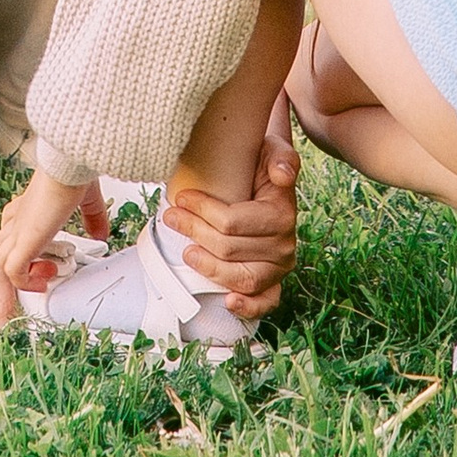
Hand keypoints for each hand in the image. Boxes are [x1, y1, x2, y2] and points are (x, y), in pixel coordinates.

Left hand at [0, 167, 89, 291]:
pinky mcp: (23, 243)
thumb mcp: (86, 198)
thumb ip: (92, 217)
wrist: (66, 166)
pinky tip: (43, 280)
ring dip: (23, 274)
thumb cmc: (72, 171)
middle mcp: (21, 217)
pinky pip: (12, 273)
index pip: (13, 221)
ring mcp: (19, 231)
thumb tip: (100, 232)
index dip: (24, 238)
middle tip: (48, 264)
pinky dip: (25, 283)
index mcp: (31, 203)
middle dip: (23, 258)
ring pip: (3, 259)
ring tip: (46, 273)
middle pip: (4, 242)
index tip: (46, 247)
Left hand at [162, 123, 299, 325]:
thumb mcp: (272, 150)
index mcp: (282, 214)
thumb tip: (281, 175)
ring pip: (240, 278)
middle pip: (229, 249)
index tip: (182, 197)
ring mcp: (278, 269)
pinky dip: (247, 307)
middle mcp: (284, 246)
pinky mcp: (273, 284)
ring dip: (208, 267)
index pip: (233, 221)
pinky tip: (228, 302)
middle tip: (171, 216)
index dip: (202, 210)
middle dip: (195, 231)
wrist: (269, 180)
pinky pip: (265, 303)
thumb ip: (281, 157)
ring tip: (186, 252)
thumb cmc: (263, 164)